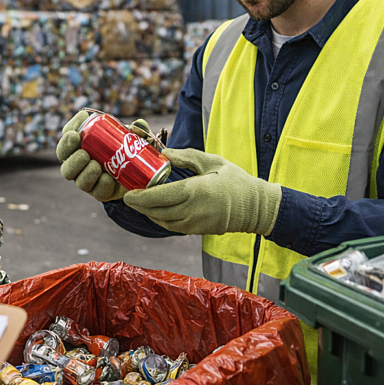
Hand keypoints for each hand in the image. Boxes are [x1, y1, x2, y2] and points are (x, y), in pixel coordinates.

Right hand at [57, 111, 126, 201]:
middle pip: (64, 158)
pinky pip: (95, 190)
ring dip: (84, 171)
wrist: (134, 174)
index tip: (75, 133)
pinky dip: (100, 184)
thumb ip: (135, 130)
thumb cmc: (125, 149)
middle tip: (84, 153)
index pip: (68, 137)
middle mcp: (77, 162)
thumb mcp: (130, 138)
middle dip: (71, 155)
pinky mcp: (97, 192)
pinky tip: (107, 179)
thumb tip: (138, 124)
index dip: (68, 135)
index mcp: (80, 144)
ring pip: (75, 178)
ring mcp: (85, 178)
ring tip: (96, 166)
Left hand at [123, 148, 281, 235]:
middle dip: (139, 206)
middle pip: (156, 212)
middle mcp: (192, 211)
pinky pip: (172, 227)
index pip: (159, 197)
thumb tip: (164, 153)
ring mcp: (194, 224)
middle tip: (128, 197)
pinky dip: (160, 219)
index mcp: (194, 191)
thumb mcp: (211, 161)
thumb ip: (186, 157)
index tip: (127, 194)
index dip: (140, 198)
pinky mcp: (197, 231)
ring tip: (139, 202)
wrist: (255, 208)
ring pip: (162, 222)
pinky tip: (155, 210)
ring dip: (148, 213)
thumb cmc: (235, 181)